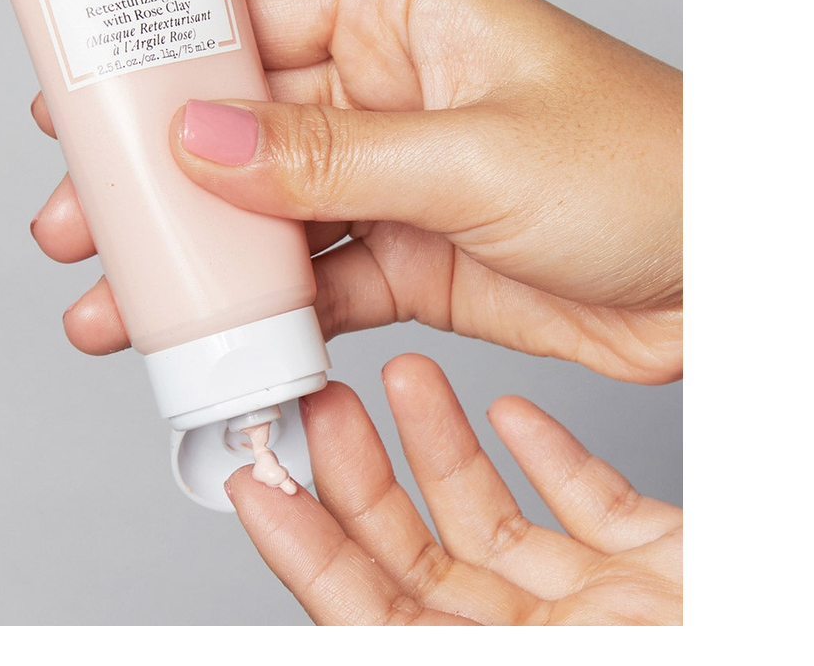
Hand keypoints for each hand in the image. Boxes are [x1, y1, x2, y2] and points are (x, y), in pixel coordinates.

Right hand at [31, 0, 681, 381]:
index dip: (158, 52)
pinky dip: (265, 308)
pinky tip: (213, 334)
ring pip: (265, 211)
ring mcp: (390, 173)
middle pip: (239, 124)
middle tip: (79, 216)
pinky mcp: (407, 250)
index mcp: (398, 13)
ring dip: (196, 256)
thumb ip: (330, 155)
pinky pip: (314, 275)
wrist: (724, 275)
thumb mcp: (475, 152)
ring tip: (118, 299)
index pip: (249, 13)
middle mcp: (383, 87)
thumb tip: (204, 140)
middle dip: (156, 175)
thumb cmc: (649, 168)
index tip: (80, 93)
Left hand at [226, 354, 681, 625]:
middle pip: (420, 557)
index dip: (304, 548)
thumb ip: (415, 635)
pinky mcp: (654, 570)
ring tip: (404, 378)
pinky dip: (546, 454)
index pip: (366, 613)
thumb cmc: (678, 656)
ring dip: (444, 446)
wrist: (787, 653)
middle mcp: (533, 649)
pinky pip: (587, 506)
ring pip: (493, 519)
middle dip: (364, 476)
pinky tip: (511, 410)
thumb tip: (325, 605)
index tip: (256, 483)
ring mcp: (595, 611)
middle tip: (324, 402)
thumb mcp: (561, 645)